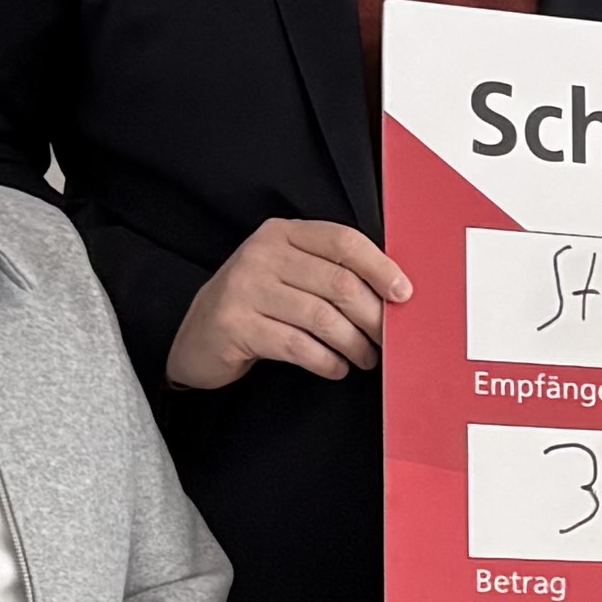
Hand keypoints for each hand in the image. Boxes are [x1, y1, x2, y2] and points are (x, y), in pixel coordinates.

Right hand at [169, 215, 412, 388]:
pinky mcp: (235, 325)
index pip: (343, 241)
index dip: (380, 267)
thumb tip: (392, 295)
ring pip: (322, 318)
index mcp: (282, 233)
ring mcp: (245, 289)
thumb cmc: (257, 305)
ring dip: (354, 345)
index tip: (405, 294)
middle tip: (388, 340)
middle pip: (339, 283)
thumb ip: (328, 272)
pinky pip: (298, 346)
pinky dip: (326, 361)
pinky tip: (336, 368)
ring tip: (365, 359)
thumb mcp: (288, 274)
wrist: (197, 337)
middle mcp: (261, 254)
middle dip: (373, 317)